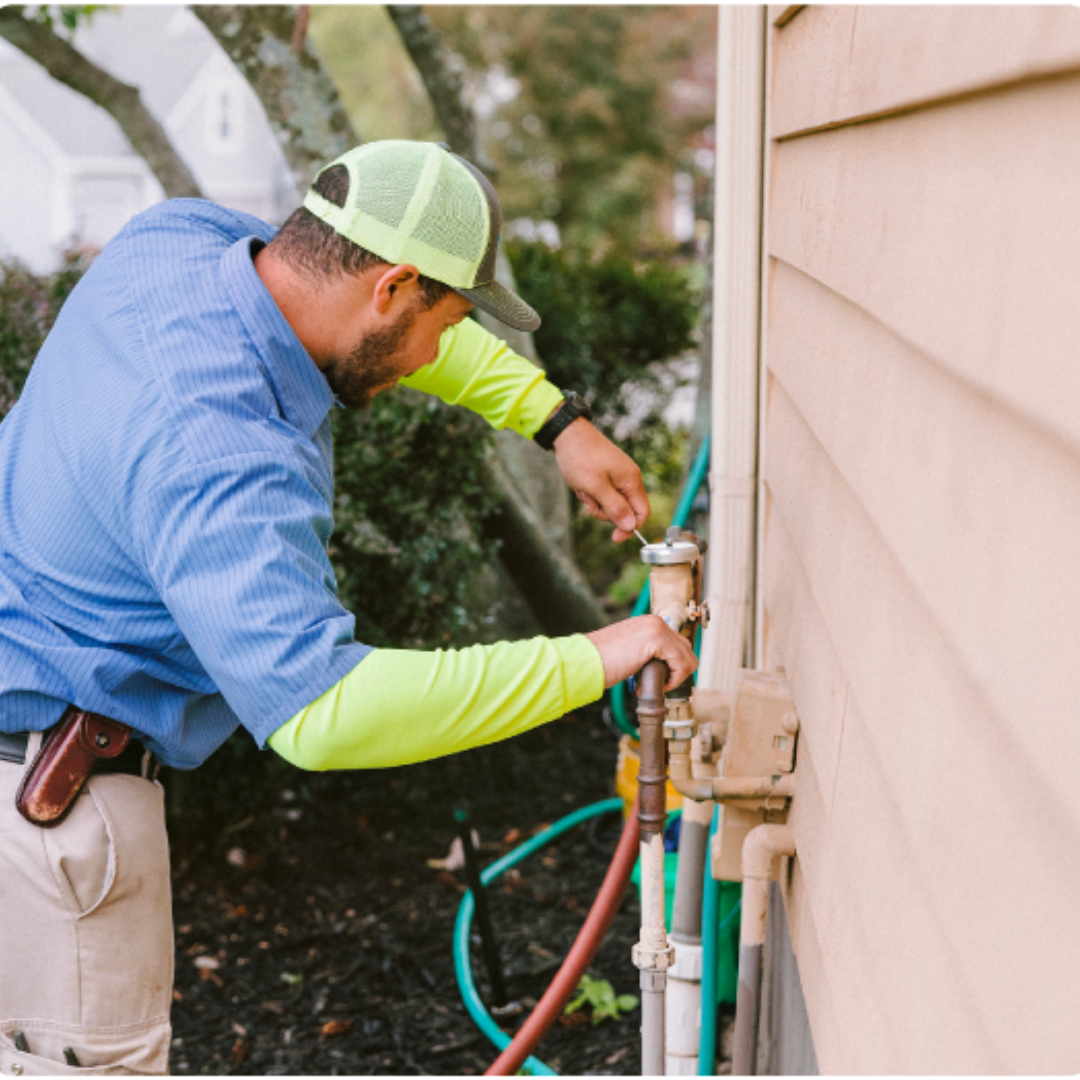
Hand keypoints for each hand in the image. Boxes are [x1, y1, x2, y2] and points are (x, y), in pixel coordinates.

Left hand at [552, 419, 648, 541]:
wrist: (567, 433)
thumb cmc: (581, 457)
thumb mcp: (596, 487)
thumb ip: (615, 507)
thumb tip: (630, 526)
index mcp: (631, 481)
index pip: (642, 513)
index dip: (630, 528)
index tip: (614, 538)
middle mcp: (628, 478)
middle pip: (624, 510)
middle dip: (605, 511)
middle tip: (589, 499)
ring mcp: (617, 475)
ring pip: (610, 503)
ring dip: (594, 502)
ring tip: (583, 488)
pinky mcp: (606, 474)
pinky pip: (602, 493)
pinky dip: (590, 493)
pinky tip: (580, 483)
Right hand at [585, 615, 697, 692]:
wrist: (586, 661)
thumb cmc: (601, 661)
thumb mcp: (630, 651)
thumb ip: (648, 652)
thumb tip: (665, 666)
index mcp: (650, 623)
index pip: (678, 646)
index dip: (673, 668)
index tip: (658, 680)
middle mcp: (656, 621)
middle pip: (686, 651)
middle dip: (676, 672)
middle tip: (656, 684)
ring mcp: (657, 627)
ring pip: (688, 658)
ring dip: (675, 677)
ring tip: (653, 684)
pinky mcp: (657, 638)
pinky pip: (682, 664)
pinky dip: (673, 680)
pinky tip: (654, 684)